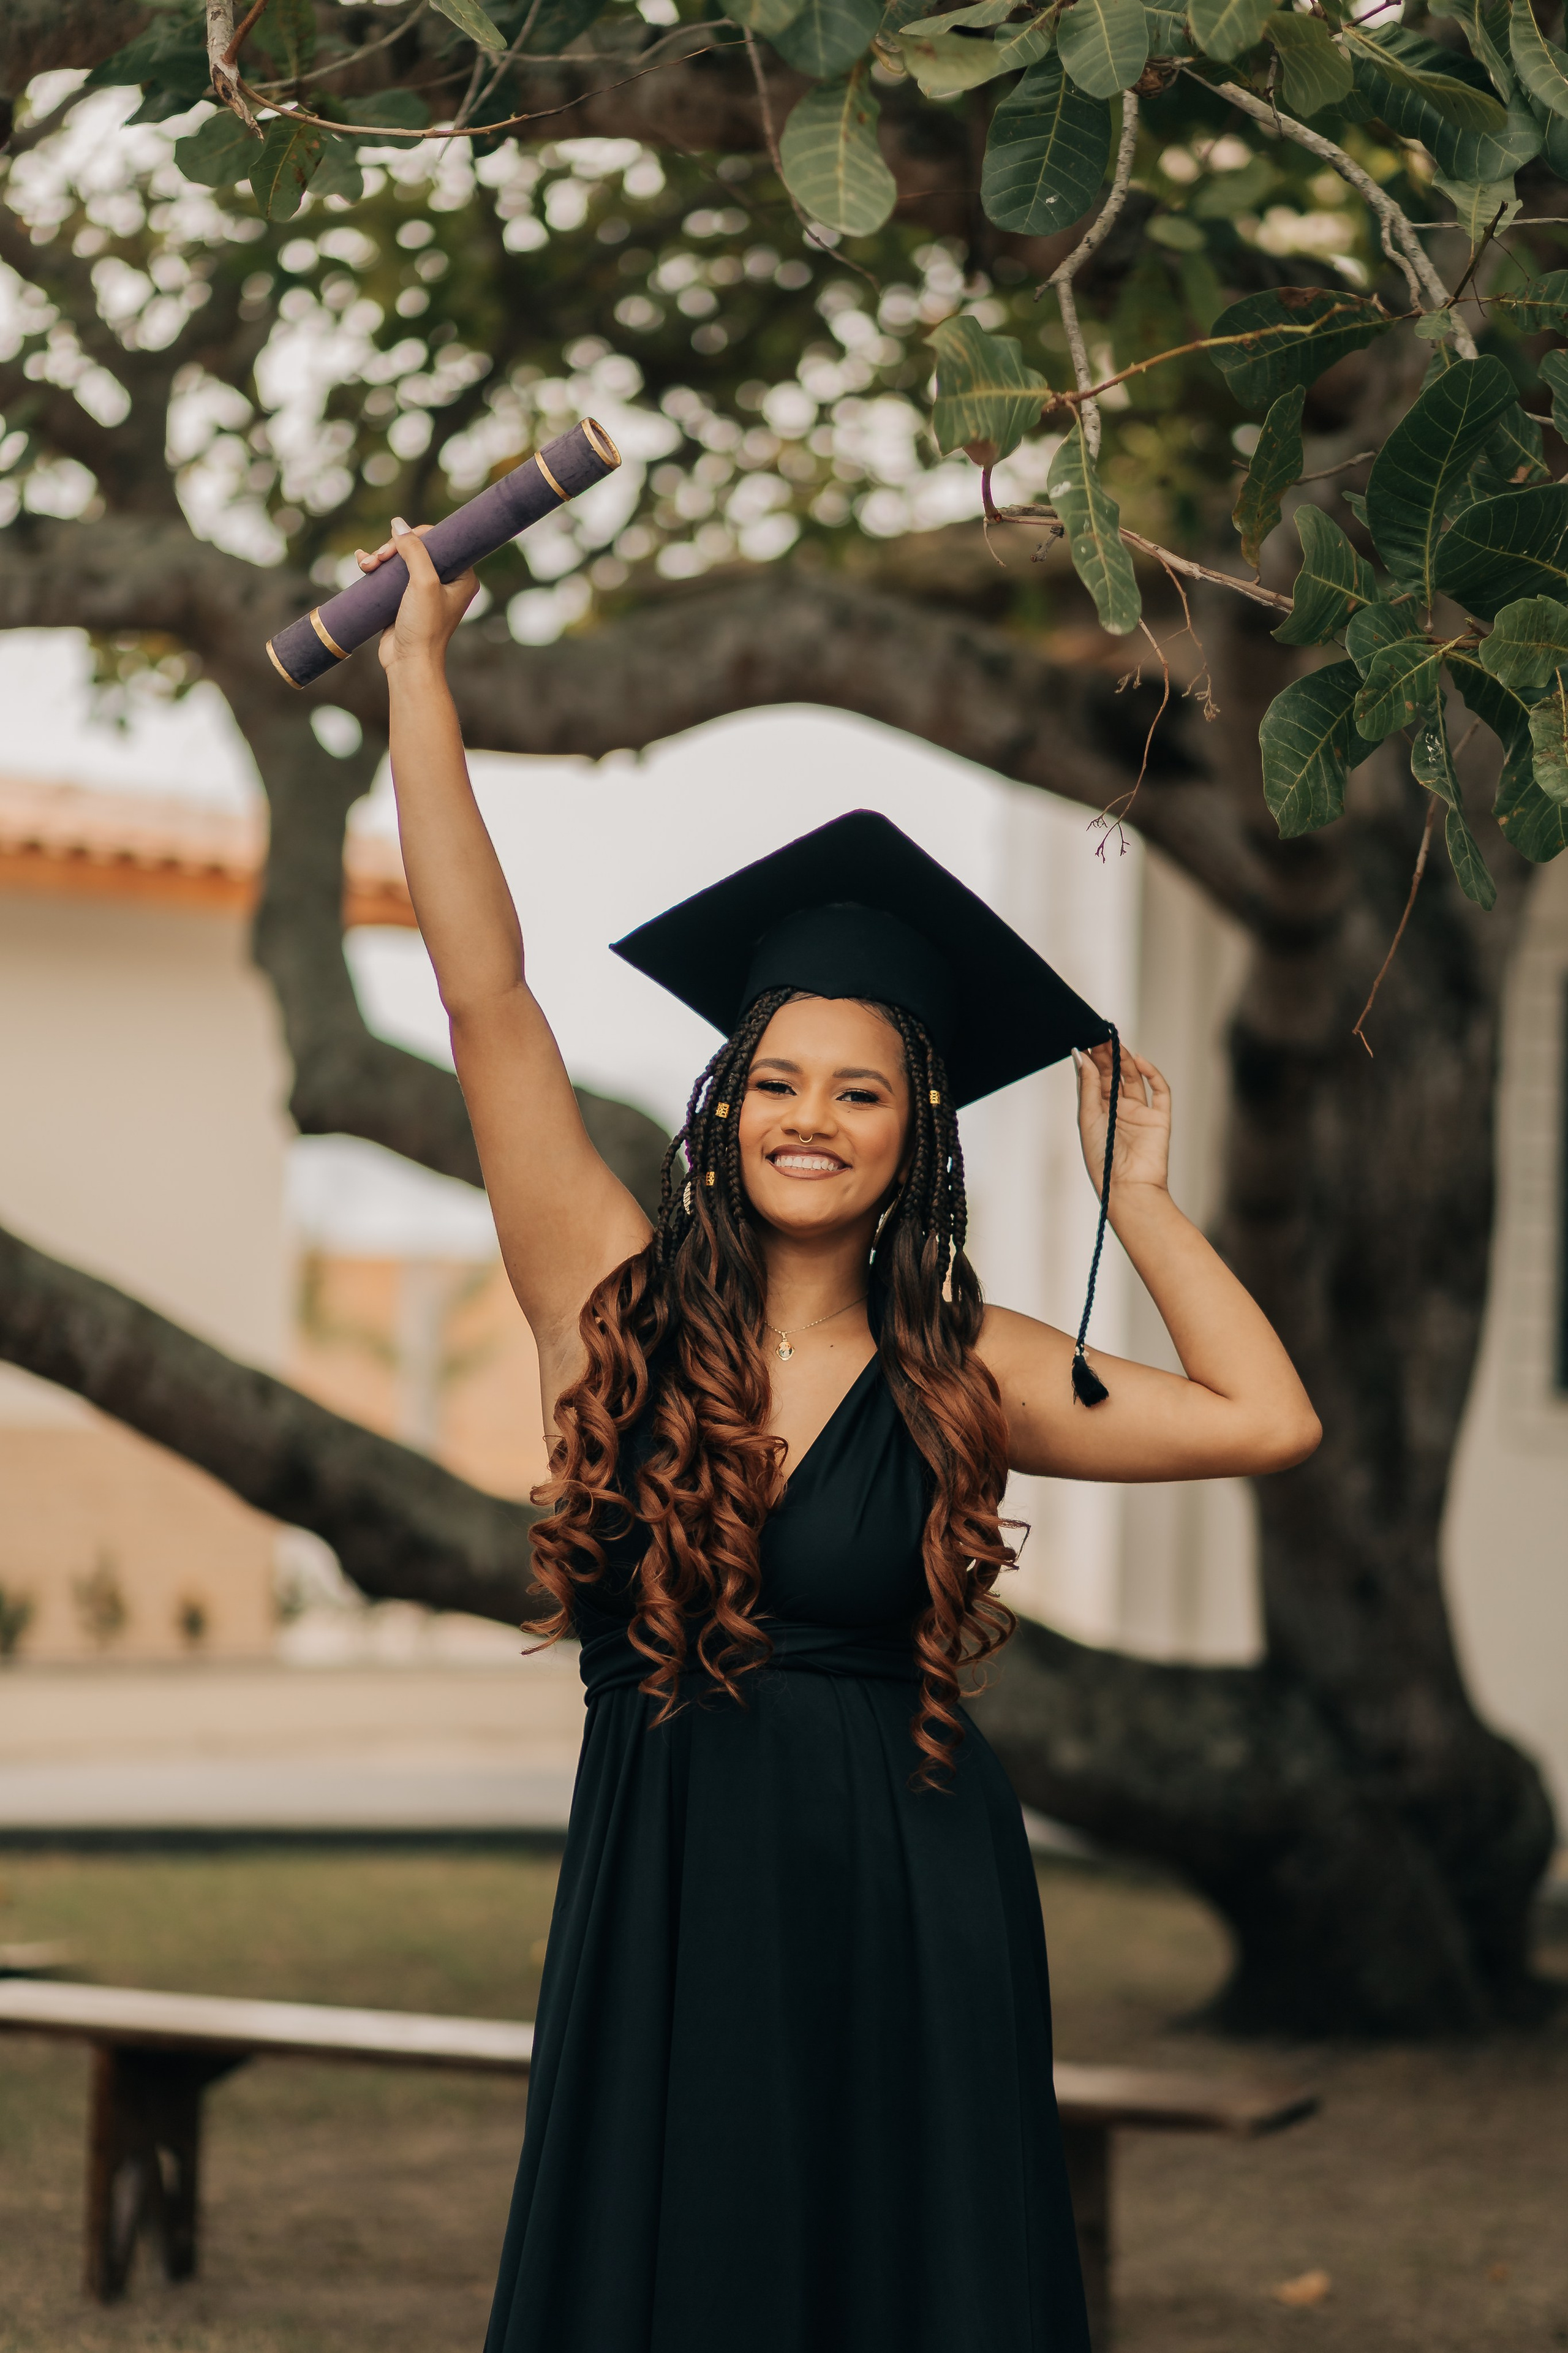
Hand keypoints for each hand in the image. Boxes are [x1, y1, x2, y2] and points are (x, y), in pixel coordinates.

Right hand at [355, 517, 477, 673]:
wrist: (408, 663)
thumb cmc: (423, 627)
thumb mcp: (423, 583)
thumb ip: (414, 551)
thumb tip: (398, 523)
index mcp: (462, 576)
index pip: (440, 541)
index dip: (416, 536)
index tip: (396, 544)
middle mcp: (446, 582)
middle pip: (418, 548)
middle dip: (393, 549)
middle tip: (378, 557)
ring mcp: (425, 591)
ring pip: (401, 560)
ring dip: (381, 557)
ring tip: (366, 565)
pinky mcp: (406, 599)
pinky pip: (392, 575)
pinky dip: (377, 567)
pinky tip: (363, 563)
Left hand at [1074, 1041, 1170, 1198]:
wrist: (1128, 1188)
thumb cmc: (1102, 1160)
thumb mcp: (1088, 1118)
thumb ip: (1087, 1086)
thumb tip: (1080, 1055)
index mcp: (1098, 1113)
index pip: (1095, 1079)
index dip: (1092, 1059)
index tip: (1086, 1038)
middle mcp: (1119, 1110)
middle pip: (1114, 1075)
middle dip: (1107, 1055)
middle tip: (1100, 1033)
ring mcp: (1140, 1113)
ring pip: (1133, 1078)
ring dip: (1125, 1059)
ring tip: (1115, 1041)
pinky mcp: (1159, 1118)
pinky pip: (1159, 1091)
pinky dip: (1151, 1073)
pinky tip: (1138, 1060)